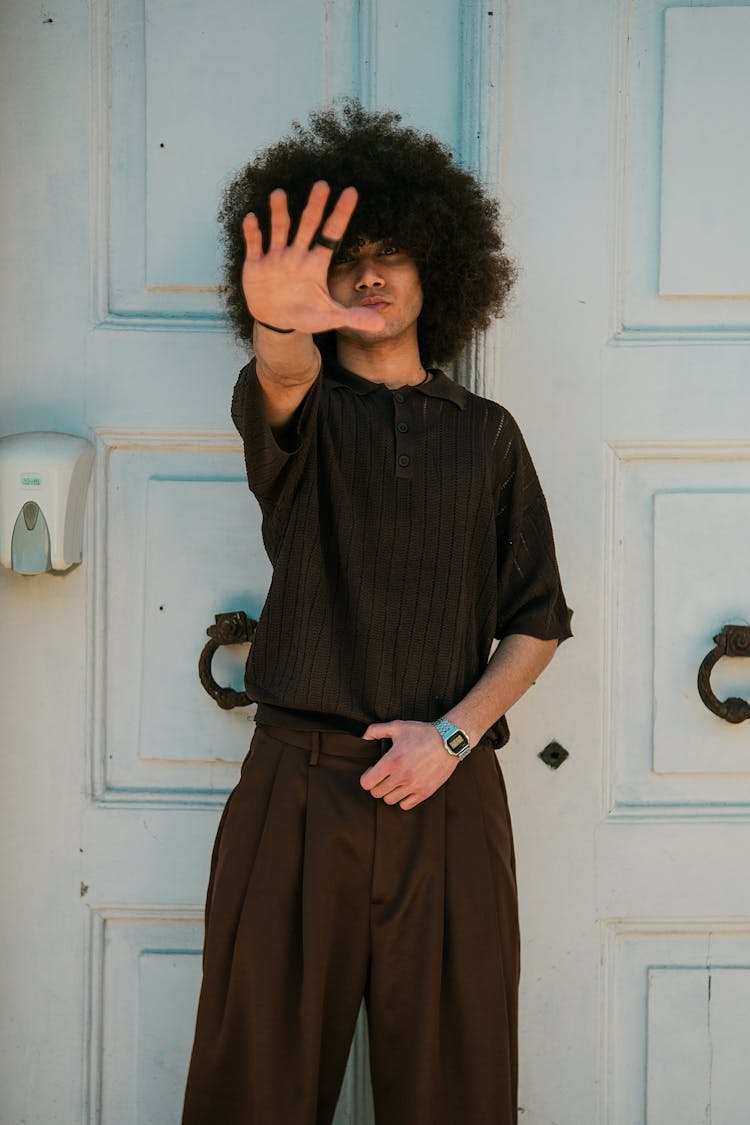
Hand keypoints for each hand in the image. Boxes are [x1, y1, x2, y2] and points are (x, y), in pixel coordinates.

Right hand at [242, 181, 385, 336]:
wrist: (276, 321)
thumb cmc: (305, 314)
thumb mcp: (330, 317)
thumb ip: (354, 318)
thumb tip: (381, 325)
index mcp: (316, 263)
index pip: (332, 234)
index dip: (341, 214)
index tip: (352, 191)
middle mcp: (297, 254)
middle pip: (308, 226)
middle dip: (314, 207)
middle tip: (322, 185)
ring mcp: (276, 257)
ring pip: (280, 229)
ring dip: (279, 213)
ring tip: (279, 194)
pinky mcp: (256, 265)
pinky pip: (255, 245)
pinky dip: (252, 233)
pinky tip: (252, 218)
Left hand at [360, 720, 457, 810]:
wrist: (449, 741)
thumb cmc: (423, 733)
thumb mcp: (397, 726)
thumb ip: (375, 730)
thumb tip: (363, 738)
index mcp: (392, 761)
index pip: (367, 783)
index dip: (367, 777)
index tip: (373, 771)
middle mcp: (401, 776)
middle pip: (376, 793)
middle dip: (377, 785)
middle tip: (383, 776)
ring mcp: (414, 786)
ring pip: (389, 800)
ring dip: (389, 792)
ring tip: (395, 782)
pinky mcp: (425, 792)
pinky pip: (405, 805)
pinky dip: (403, 799)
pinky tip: (406, 788)